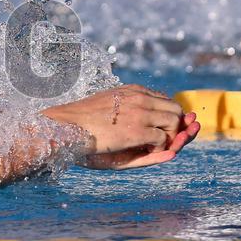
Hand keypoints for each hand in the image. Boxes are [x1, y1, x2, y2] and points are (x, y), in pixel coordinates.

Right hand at [40, 84, 199, 168]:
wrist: (64, 126)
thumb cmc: (83, 124)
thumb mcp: (111, 112)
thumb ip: (131, 111)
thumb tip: (149, 117)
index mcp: (133, 91)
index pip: (166, 100)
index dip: (167, 117)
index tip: (161, 129)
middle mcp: (139, 97)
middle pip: (176, 109)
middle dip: (175, 127)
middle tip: (161, 140)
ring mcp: (139, 113)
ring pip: (174, 122)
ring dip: (170, 137)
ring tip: (152, 146)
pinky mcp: (136, 131)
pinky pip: (163, 138)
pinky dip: (160, 147)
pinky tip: (144, 150)